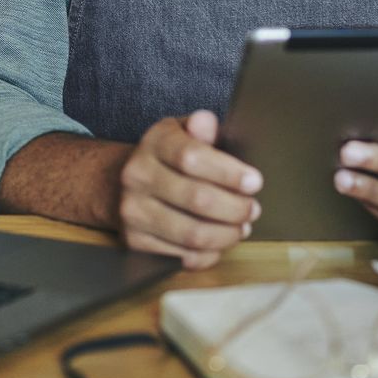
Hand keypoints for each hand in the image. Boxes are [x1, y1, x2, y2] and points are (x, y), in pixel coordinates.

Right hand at [116, 111, 264, 268]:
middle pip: (197, 199)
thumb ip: (200, 128)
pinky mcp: (134, 240)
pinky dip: (209, 254)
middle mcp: (137, 176)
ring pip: (192, 234)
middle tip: (253, 209)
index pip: (191, 157)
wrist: (122, 184)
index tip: (254, 182)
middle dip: (235, 208)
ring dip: (226, 235)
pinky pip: (182, 255)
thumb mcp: (182, 133)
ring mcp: (133, 210)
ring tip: (241, 227)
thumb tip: (206, 122)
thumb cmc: (167, 158)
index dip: (228, 172)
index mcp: (154, 143)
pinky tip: (219, 242)